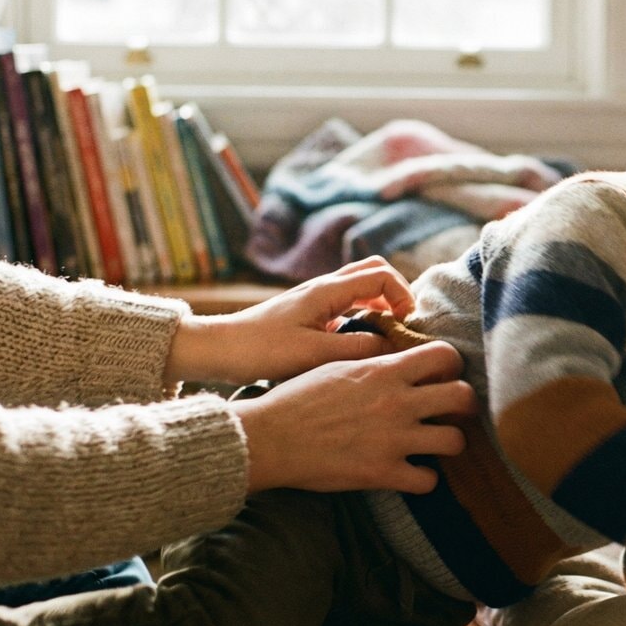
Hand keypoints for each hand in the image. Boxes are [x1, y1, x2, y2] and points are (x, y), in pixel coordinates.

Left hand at [165, 257, 415, 384]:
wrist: (219, 349)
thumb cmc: (261, 350)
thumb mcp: (314, 354)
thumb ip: (358, 348)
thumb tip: (393, 346)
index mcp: (327, 290)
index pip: (381, 275)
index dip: (403, 296)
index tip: (406, 324)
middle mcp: (323, 286)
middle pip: (374, 270)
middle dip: (397, 292)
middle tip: (404, 322)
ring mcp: (316, 297)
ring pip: (361, 286)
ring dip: (382, 303)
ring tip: (389, 332)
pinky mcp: (309, 310)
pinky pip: (348, 301)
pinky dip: (366, 312)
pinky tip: (363, 339)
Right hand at [230, 340, 477, 494]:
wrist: (270, 437)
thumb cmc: (297, 399)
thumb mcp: (337, 365)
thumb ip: (374, 363)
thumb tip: (396, 357)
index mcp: (385, 371)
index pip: (445, 356)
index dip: (451, 366)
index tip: (444, 375)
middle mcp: (398, 402)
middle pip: (463, 397)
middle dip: (463, 404)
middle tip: (452, 412)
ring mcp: (394, 439)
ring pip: (455, 441)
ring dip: (449, 443)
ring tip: (435, 444)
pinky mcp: (383, 473)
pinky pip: (428, 481)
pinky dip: (424, 479)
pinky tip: (413, 474)